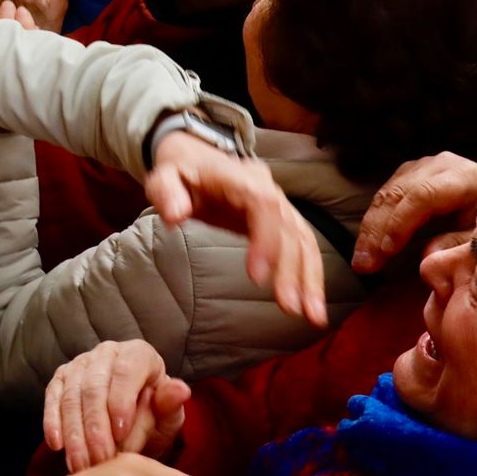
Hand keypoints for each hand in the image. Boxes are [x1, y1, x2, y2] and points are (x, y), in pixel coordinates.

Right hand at [44, 340, 191, 473]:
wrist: (132, 423)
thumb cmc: (152, 417)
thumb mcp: (167, 416)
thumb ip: (170, 405)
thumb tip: (181, 390)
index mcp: (138, 354)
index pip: (126, 371)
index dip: (121, 401)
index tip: (121, 434)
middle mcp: (107, 353)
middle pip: (94, 385)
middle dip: (95, 426)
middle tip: (100, 459)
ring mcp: (80, 364)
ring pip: (71, 395)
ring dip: (75, 433)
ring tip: (81, 465)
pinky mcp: (60, 379)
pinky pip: (52, 398)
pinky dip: (53, 423)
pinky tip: (56, 446)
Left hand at [145, 130, 327, 325]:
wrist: (196, 158)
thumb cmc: (180, 173)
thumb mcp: (163, 177)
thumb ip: (166, 193)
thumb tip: (175, 215)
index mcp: (238, 177)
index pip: (263, 204)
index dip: (266, 239)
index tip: (257, 277)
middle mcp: (267, 188)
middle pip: (288, 227)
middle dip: (291, 269)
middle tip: (288, 307)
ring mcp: (279, 203)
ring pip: (304, 239)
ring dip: (311, 278)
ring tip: (313, 316)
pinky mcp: (282, 220)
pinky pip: (303, 246)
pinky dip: (310, 275)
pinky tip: (311, 305)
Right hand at [350, 151, 476, 272]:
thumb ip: (461, 244)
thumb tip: (428, 254)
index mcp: (463, 177)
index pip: (422, 196)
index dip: (401, 222)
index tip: (386, 251)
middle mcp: (438, 165)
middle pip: (398, 194)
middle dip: (377, 231)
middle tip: (364, 264)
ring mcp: (421, 167)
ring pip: (385, 195)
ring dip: (369, 230)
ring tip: (360, 260)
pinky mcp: (409, 175)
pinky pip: (384, 197)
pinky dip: (373, 223)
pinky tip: (367, 246)